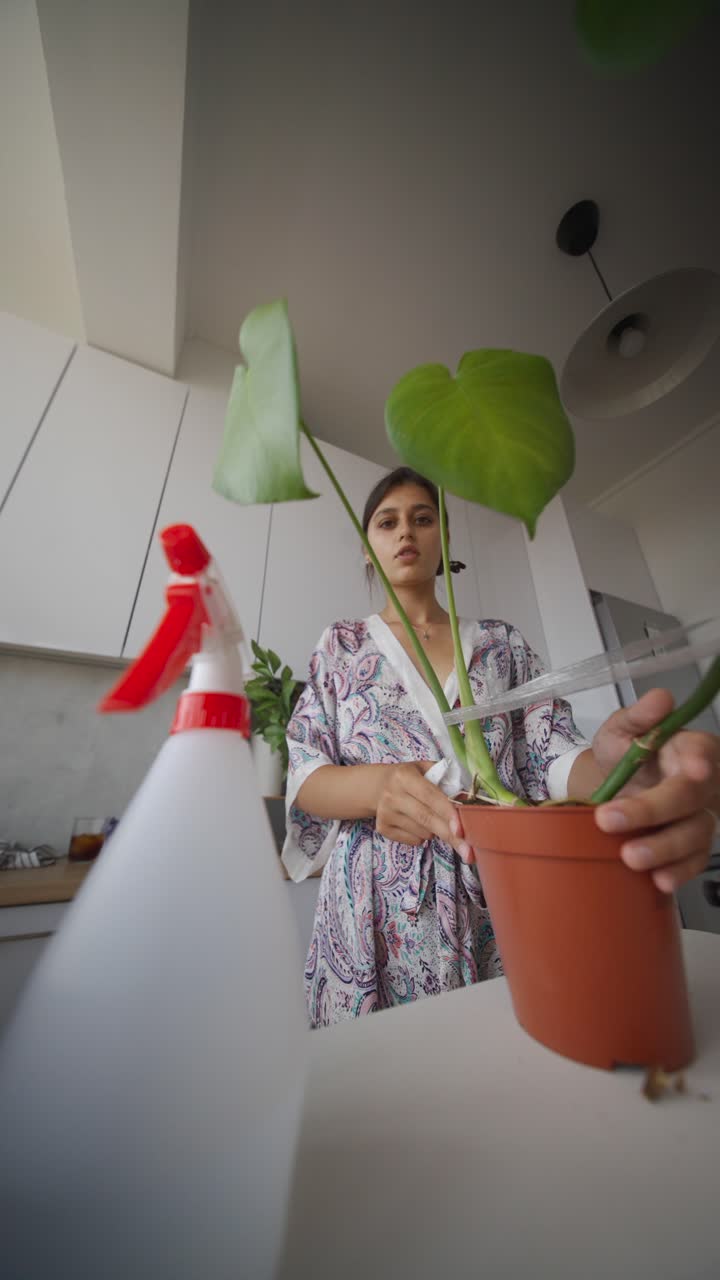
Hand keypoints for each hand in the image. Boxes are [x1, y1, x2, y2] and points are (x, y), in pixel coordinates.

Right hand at [375, 762, 472, 858]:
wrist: (379, 786)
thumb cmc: (413, 777)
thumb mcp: (428, 770)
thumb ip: (448, 781)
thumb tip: (471, 800)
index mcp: (404, 776)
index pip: (430, 796)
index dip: (447, 812)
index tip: (462, 830)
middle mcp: (391, 795)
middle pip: (427, 819)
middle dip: (450, 836)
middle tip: (469, 853)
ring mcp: (385, 813)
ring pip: (423, 833)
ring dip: (437, 831)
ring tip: (432, 816)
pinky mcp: (382, 828)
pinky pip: (415, 841)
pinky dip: (424, 837)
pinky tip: (418, 822)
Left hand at [592, 689, 719, 892]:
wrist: (616, 787)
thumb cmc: (624, 755)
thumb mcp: (620, 731)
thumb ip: (638, 716)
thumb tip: (661, 698)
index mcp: (688, 747)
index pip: (702, 749)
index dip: (700, 758)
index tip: (694, 768)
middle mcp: (703, 783)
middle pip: (689, 797)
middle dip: (652, 810)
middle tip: (608, 818)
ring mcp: (701, 816)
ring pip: (695, 833)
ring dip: (664, 848)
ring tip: (630, 857)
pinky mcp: (694, 846)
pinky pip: (694, 861)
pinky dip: (678, 872)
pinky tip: (658, 881)